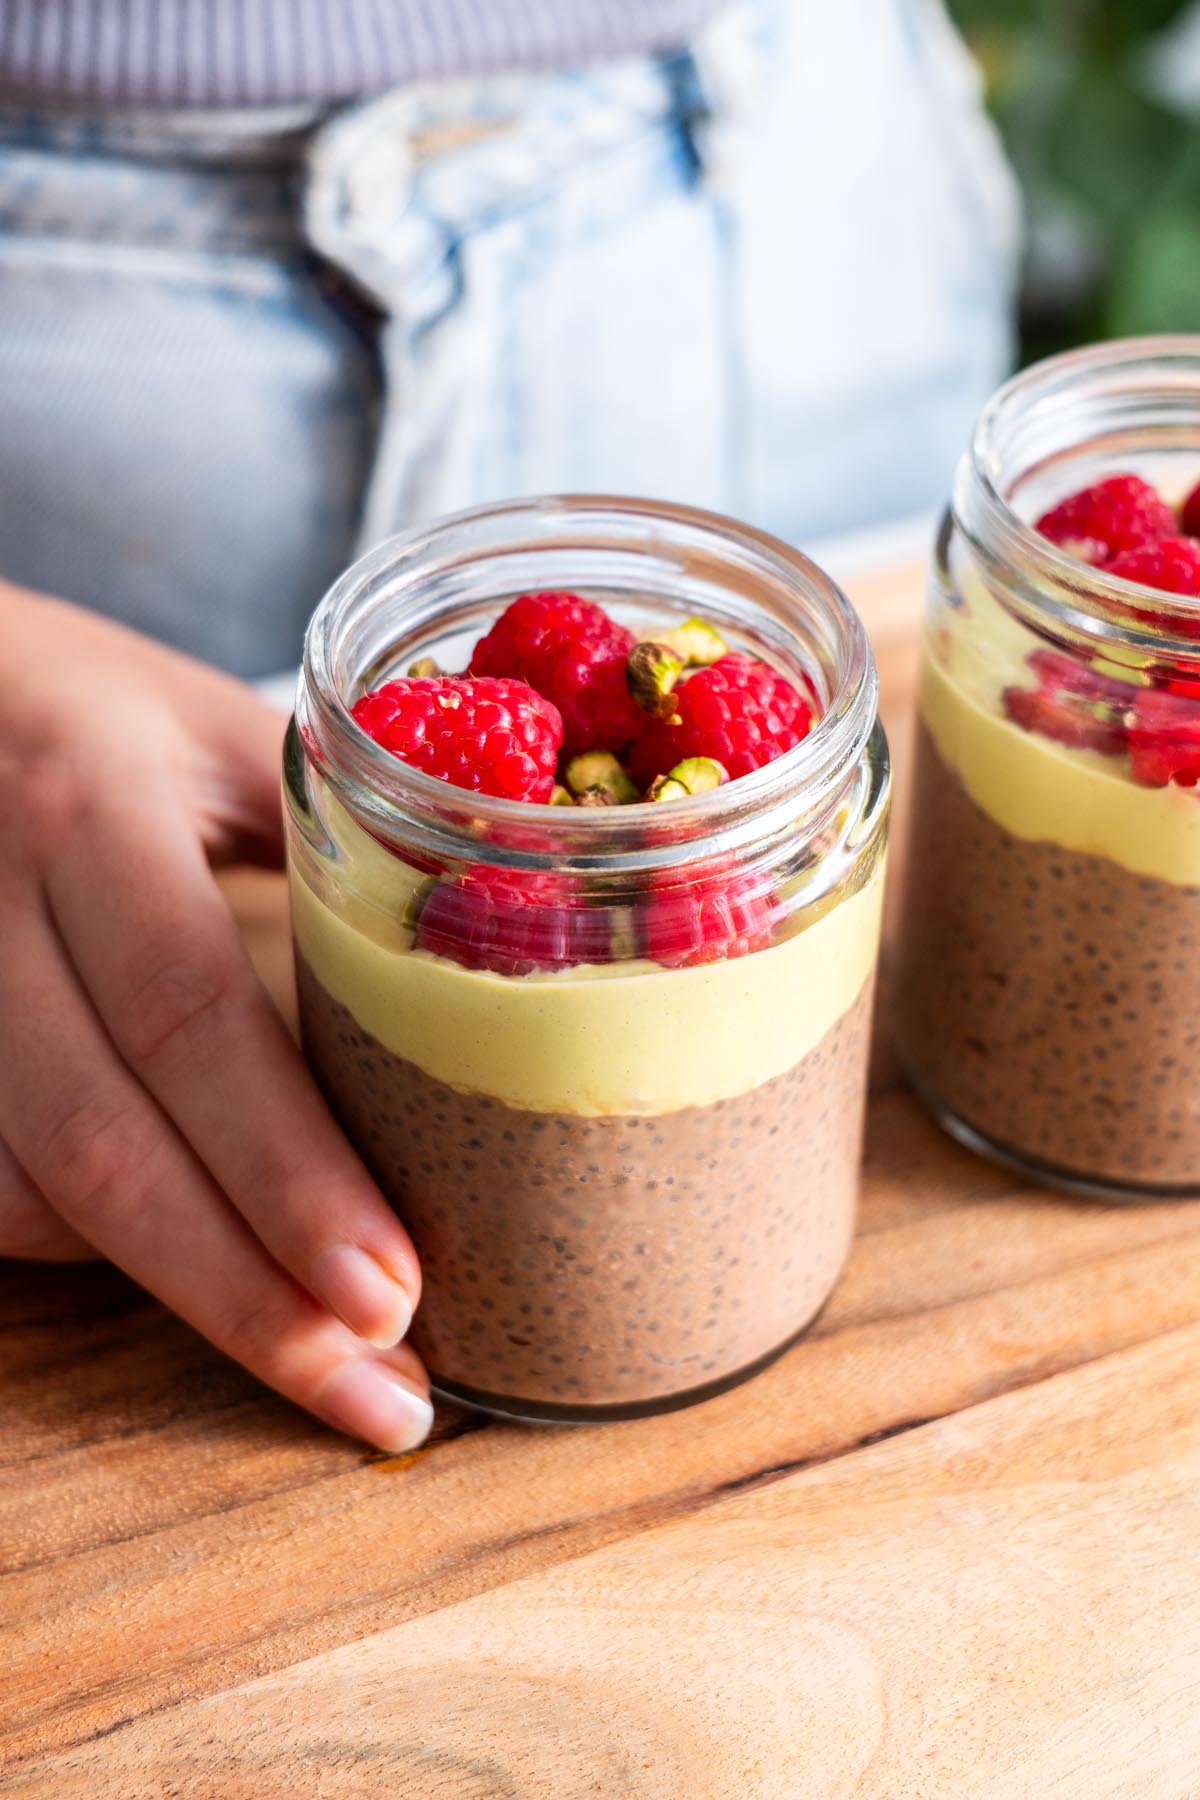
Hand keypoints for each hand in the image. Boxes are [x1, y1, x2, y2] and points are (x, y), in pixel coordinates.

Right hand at [0, 581, 431, 1452]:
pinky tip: (193, 1271)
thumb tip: (498, 936)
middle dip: (244, 1290)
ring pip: (25, 1189)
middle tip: (377, 1387)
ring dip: (171, 1293)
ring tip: (318, 1364)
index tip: (393, 1292)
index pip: (190, 1017)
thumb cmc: (86, 704)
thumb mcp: (212, 729)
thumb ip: (337, 827)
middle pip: (101, 1143)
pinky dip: (87, 1251)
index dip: (288, 1171)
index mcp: (91, 808)